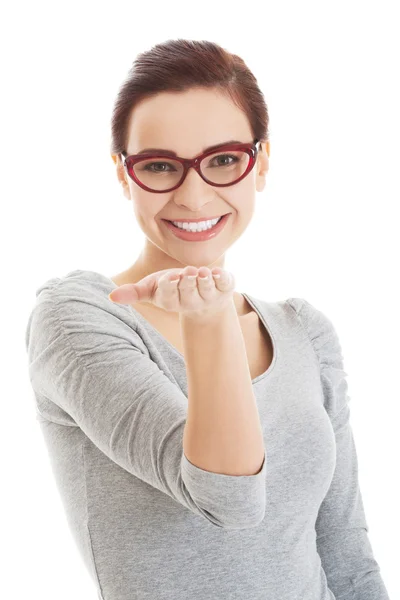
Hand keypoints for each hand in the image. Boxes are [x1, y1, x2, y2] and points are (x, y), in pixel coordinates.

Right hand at [108, 265, 235, 317]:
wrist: (205, 300)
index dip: (170, 286)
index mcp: (170, 301)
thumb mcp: (152, 289)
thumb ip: (133, 292)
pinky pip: (225, 284)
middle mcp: (190, 302)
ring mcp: (209, 297)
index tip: (171, 277)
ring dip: (204, 280)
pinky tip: (217, 272)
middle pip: (188, 292)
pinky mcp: (224, 289)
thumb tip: (111, 297)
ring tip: (202, 271)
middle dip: (187, 281)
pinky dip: (222, 278)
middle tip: (188, 272)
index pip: (168, 295)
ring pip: (206, 289)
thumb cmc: (173, 290)